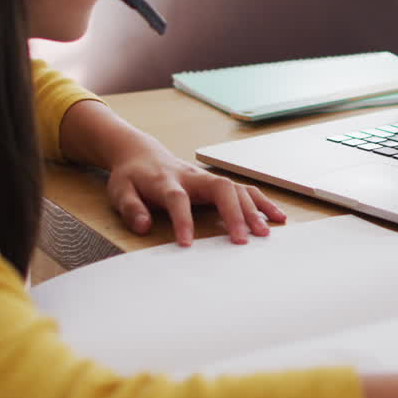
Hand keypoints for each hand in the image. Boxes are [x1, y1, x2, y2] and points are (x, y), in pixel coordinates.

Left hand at [105, 133, 285, 245]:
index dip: (183, 220)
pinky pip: (243, 190)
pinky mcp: (217, 183)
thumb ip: (131, 208)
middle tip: (242, 240)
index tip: (186, 244)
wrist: (141, 153)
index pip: (177, 199)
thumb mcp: (120, 191)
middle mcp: (192, 177)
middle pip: (219, 188)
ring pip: (236, 188)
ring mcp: (207, 178)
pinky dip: (261, 202)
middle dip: (234, 213)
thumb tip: (143, 227)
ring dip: (253, 209)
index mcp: (165, 181)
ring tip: (266, 233)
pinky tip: (277, 217)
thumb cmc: (132, 177)